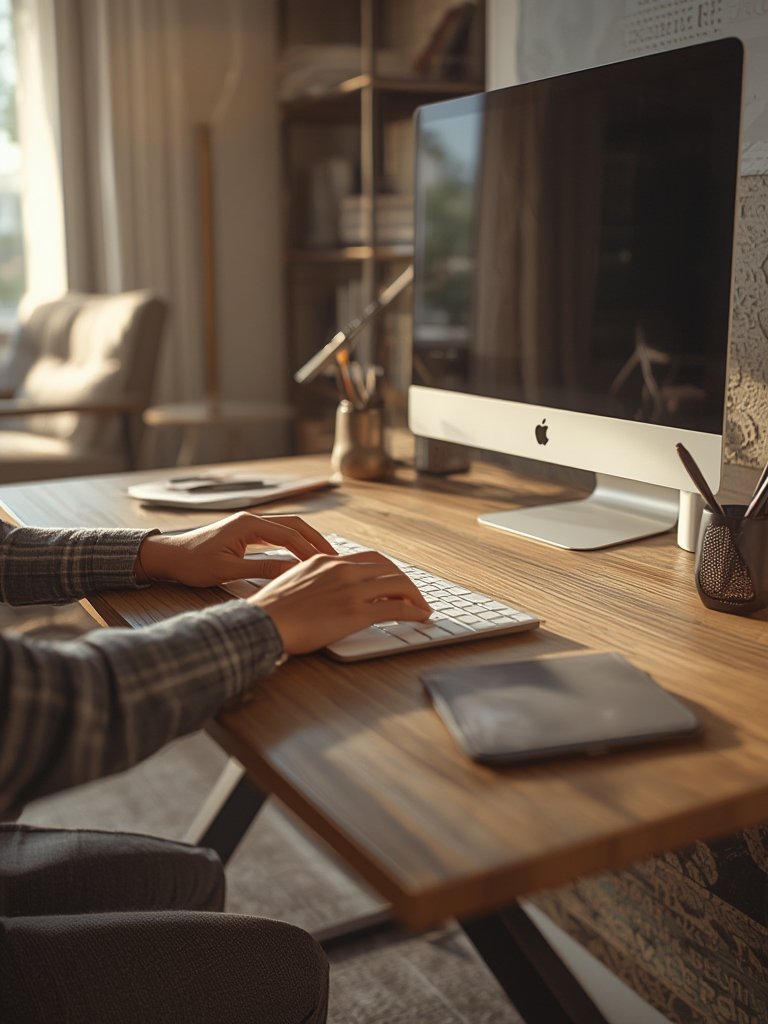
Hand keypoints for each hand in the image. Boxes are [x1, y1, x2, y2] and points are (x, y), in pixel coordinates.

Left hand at [137, 512, 336, 587]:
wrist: (169, 558)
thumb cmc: (193, 563)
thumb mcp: (229, 570)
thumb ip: (264, 569)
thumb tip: (293, 572)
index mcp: (249, 524)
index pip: (290, 535)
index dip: (311, 551)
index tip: (327, 565)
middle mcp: (252, 519)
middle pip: (295, 525)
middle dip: (316, 541)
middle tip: (336, 558)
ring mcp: (249, 525)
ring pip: (287, 529)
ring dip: (306, 542)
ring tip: (324, 558)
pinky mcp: (246, 533)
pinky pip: (277, 536)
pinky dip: (293, 545)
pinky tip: (302, 557)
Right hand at [248, 550, 431, 654]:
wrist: (263, 622)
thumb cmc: (272, 609)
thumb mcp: (295, 580)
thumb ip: (317, 579)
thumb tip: (329, 590)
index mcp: (327, 561)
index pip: (370, 558)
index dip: (388, 571)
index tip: (395, 582)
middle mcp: (342, 570)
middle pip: (388, 568)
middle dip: (405, 582)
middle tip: (414, 596)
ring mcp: (351, 590)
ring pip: (398, 585)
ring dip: (415, 597)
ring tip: (422, 608)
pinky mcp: (356, 613)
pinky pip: (395, 609)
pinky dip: (413, 612)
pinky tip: (420, 617)